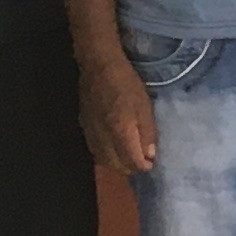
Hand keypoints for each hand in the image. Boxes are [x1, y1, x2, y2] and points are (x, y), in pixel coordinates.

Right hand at [79, 48, 158, 176]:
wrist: (98, 67)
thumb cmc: (126, 83)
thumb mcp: (145, 105)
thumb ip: (147, 132)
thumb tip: (150, 155)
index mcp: (120, 132)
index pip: (131, 162)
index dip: (143, 166)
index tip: (151, 163)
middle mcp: (103, 138)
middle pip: (116, 166)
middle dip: (130, 168)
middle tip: (142, 161)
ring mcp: (91, 134)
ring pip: (103, 161)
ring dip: (117, 164)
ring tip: (129, 157)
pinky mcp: (84, 128)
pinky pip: (94, 151)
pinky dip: (106, 155)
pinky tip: (113, 149)